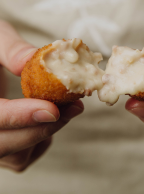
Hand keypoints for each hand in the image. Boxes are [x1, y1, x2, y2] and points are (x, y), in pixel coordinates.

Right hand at [0, 20, 83, 170]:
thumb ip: (11, 49)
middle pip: (4, 144)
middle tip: (73, 107)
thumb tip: (32, 59)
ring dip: (44, 134)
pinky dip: (40, 141)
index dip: (19, 117)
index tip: (51, 109)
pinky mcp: (4, 144)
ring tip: (63, 108)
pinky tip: (49, 117)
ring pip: (16, 155)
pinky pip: (22, 157)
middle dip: (42, 128)